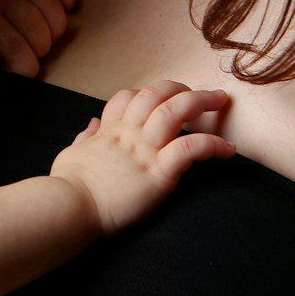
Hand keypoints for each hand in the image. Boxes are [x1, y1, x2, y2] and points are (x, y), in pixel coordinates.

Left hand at [0, 0, 75, 111]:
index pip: (18, 49)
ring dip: (54, 32)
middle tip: (24, 55)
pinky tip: (55, 18)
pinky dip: (65, 2)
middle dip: (39, 52)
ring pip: (53, 10)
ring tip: (39, 40)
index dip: (25, 69)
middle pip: (40, 32)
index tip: (17, 73)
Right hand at [49, 81, 234, 235]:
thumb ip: (85, 138)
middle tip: (203, 94)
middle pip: (157, 94)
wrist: (68, 207)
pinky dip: (213, 144)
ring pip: (176, 110)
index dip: (147, 94)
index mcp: (109, 131)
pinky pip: (190, 148)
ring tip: (221, 101)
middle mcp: (129, 134)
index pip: (129, 98)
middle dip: (182, 88)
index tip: (161, 101)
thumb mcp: (71, 154)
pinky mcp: (157, 173)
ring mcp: (144, 150)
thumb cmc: (67, 186)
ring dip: (202, 101)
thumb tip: (92, 125)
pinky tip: (227, 149)